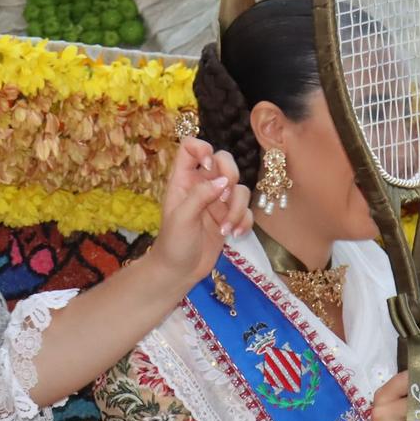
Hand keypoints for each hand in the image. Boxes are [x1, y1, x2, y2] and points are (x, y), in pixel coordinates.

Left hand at [145, 137, 251, 289]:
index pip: (191, 147)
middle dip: (230, 176)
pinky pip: (246, 210)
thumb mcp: (182, 217)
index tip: (209, 166)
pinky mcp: (229, 218)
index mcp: (183, 180)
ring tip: (226, 229)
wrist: (179, 272)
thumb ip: (201, 195)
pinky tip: (234, 235)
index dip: (203, 149)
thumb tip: (223, 181)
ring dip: (238, 208)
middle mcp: (202, 186)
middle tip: (224, 197)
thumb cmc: (173, 243)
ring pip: (239, 188)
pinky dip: (244, 221)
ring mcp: (217, 201)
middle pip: (224, 160)